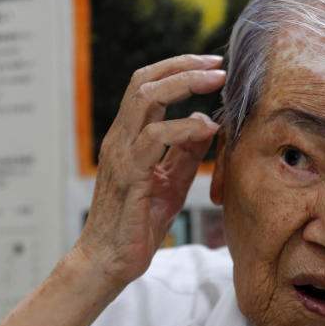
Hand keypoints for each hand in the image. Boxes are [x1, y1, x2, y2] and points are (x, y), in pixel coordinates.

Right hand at [74, 54, 224, 288]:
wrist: (107, 261)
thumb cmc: (137, 225)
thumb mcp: (171, 183)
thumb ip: (185, 153)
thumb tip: (205, 122)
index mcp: (127, 137)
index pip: (146, 86)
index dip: (177, 69)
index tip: (211, 66)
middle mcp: (120, 139)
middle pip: (144, 81)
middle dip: (183, 66)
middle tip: (216, 64)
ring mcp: (121, 154)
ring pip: (146, 99)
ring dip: (185, 84)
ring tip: (215, 82)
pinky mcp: (129, 175)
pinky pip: (155, 138)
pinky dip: (185, 127)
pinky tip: (207, 128)